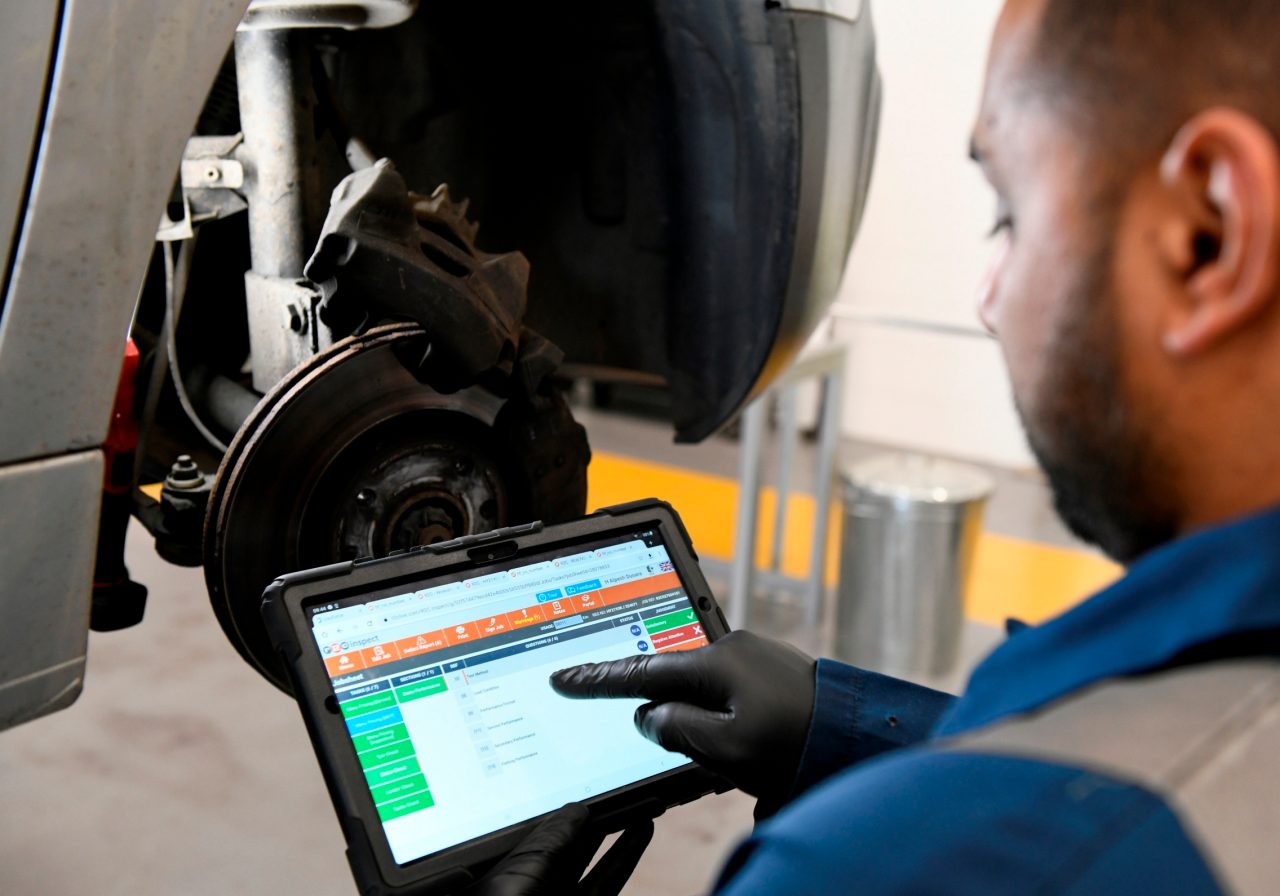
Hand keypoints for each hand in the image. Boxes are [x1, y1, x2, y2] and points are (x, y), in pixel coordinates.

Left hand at [461, 803, 652, 895]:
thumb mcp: (527, 866)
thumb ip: (552, 839)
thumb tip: (576, 810)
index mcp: (508, 872)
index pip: (540, 834)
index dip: (566, 813)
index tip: (589, 792)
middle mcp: (536, 885)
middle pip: (571, 846)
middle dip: (597, 820)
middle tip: (621, 795)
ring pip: (595, 863)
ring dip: (620, 834)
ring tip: (641, 806)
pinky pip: (609, 880)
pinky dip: (627, 854)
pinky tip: (642, 830)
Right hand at [551, 631, 815, 815]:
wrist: (864, 736)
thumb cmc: (797, 744)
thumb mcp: (725, 749)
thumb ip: (676, 730)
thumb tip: (649, 715)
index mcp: (715, 662)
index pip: (640, 671)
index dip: (597, 678)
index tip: (564, 677)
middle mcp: (734, 649)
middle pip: (672, 679)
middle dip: (659, 708)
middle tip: (659, 730)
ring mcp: (757, 657)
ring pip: (704, 689)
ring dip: (700, 720)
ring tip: (726, 756)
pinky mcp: (774, 672)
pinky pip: (729, 692)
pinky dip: (723, 717)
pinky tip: (743, 743)